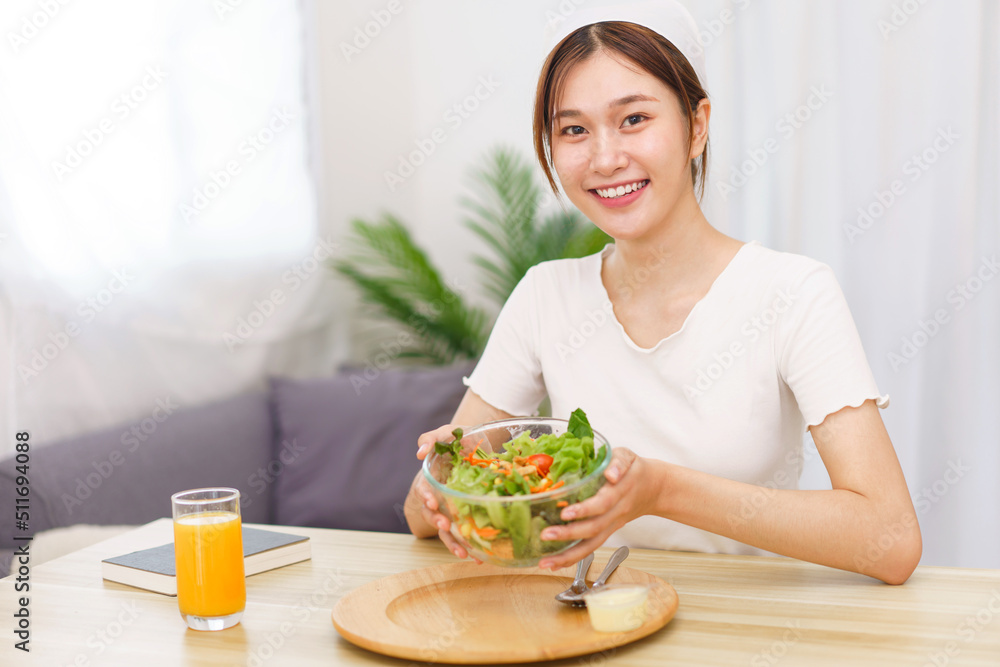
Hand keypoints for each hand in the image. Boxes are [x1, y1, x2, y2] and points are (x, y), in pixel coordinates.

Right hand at [409, 423, 481, 562]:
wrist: (481, 445)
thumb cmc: (459, 439)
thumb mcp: (447, 432)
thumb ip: (431, 437)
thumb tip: (419, 451)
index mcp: (431, 479)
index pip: (423, 490)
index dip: (425, 496)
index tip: (432, 502)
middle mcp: (439, 497)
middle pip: (431, 514)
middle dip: (437, 521)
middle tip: (446, 525)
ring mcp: (453, 509)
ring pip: (447, 530)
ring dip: (452, 542)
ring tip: (463, 554)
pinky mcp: (468, 516)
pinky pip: (466, 534)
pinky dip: (471, 546)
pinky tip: (479, 558)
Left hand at [536, 447, 652, 569]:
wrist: (654, 488)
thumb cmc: (634, 469)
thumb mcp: (627, 457)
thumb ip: (618, 462)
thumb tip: (611, 473)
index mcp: (620, 492)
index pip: (603, 504)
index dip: (585, 510)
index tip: (565, 513)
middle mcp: (616, 513)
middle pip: (593, 529)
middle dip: (569, 535)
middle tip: (545, 535)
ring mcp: (612, 526)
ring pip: (592, 545)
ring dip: (568, 556)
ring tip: (545, 562)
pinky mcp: (607, 533)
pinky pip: (590, 548)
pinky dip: (572, 559)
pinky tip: (554, 563)